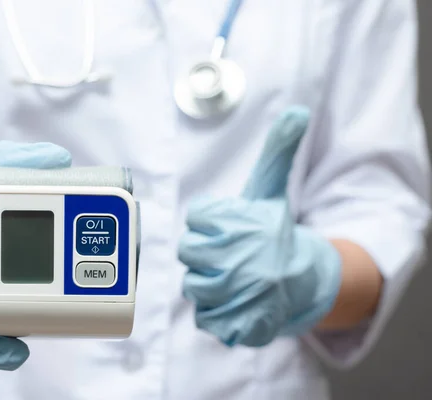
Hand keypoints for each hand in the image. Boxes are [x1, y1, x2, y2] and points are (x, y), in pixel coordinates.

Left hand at [178, 106, 341, 346]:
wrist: (301, 280)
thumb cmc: (274, 232)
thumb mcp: (271, 190)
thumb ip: (277, 151)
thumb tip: (297, 110)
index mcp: (244, 223)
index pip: (195, 217)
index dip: (208, 222)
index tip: (230, 226)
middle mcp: (242, 259)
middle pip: (187, 252)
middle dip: (204, 252)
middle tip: (229, 253)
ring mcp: (241, 296)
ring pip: (193, 287)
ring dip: (209, 283)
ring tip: (234, 278)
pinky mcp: (240, 326)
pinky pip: (205, 320)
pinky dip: (216, 313)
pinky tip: (236, 302)